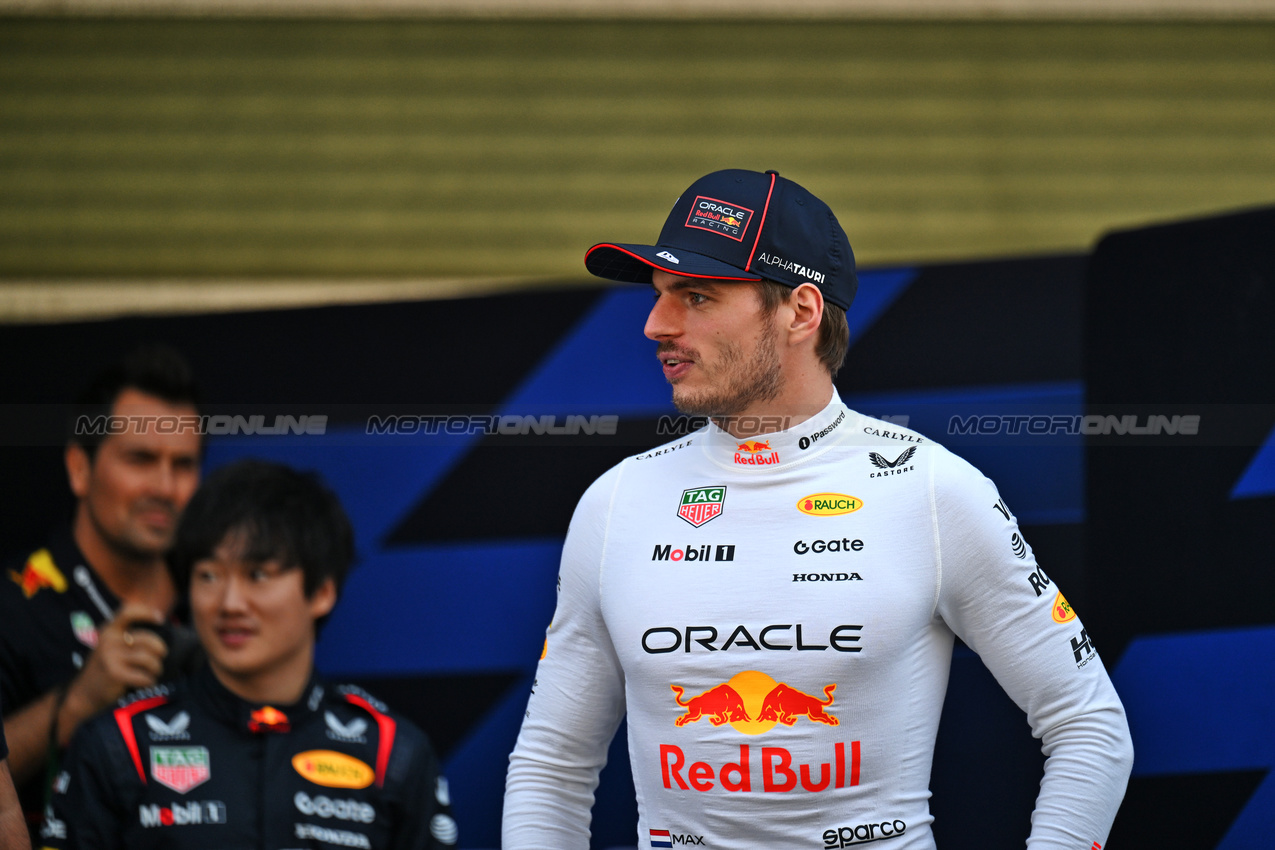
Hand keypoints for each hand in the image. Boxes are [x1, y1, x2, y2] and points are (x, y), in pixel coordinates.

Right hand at [60, 603, 168, 737]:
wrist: (83, 694)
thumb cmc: (105, 668)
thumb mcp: (110, 646)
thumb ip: (127, 636)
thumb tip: (159, 622)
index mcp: (109, 630)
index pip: (128, 612)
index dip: (147, 613)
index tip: (160, 619)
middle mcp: (109, 641)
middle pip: (149, 640)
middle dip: (160, 650)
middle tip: (160, 658)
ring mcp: (111, 657)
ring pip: (149, 659)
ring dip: (156, 668)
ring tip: (153, 672)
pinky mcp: (115, 674)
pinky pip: (144, 676)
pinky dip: (150, 681)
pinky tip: (146, 683)